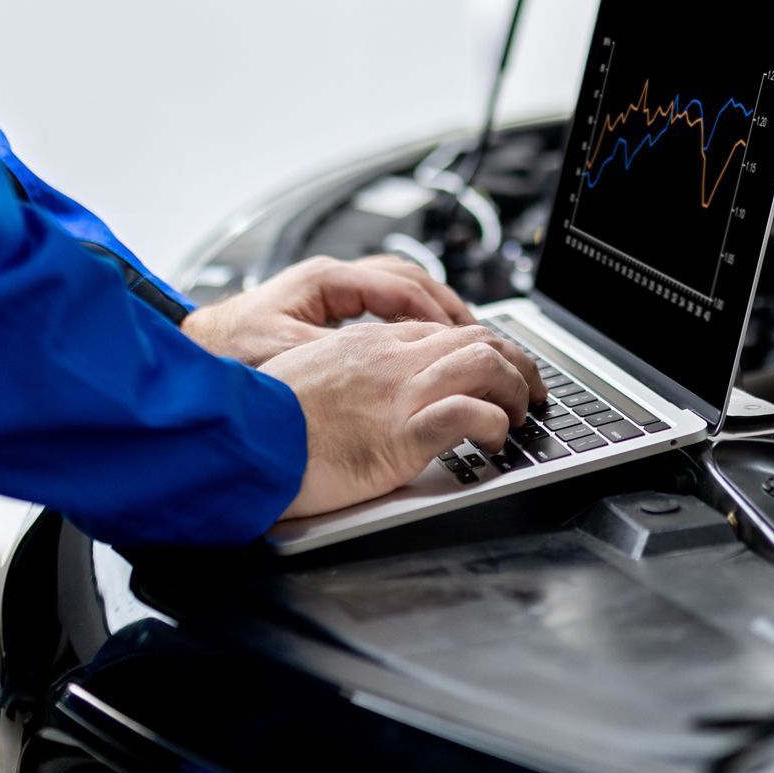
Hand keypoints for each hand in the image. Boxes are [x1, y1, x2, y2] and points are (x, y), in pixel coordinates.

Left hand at [181, 254, 474, 366]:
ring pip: (396, 287)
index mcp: (325, 281)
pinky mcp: (324, 309)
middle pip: (406, 279)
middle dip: (444, 305)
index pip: (398, 286)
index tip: (463, 337)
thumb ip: (334, 355)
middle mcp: (330, 278)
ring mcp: (328, 291)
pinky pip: (380, 303)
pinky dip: (407, 318)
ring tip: (459, 337)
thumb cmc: (225, 352)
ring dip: (429, 309)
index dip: (435, 313)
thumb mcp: (285, 355)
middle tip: (476, 335)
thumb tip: (378, 363)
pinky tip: (420, 342)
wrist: (189, 354)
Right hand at [264, 321, 547, 518]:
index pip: (445, 331)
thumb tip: (364, 390)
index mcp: (370, 343)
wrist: (242, 440)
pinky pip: (468, 415)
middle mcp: (392, 359)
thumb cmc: (265, 420)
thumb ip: (346, 373)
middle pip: (478, 339)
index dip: (483, 348)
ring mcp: (400, 394)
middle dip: (517, 362)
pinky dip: (493, 425)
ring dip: (515, 389)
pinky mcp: (402, 434)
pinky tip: (495, 439)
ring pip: (486, 366)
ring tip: (519, 414)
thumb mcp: (309, 376)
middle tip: (531, 388)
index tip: (497, 369)